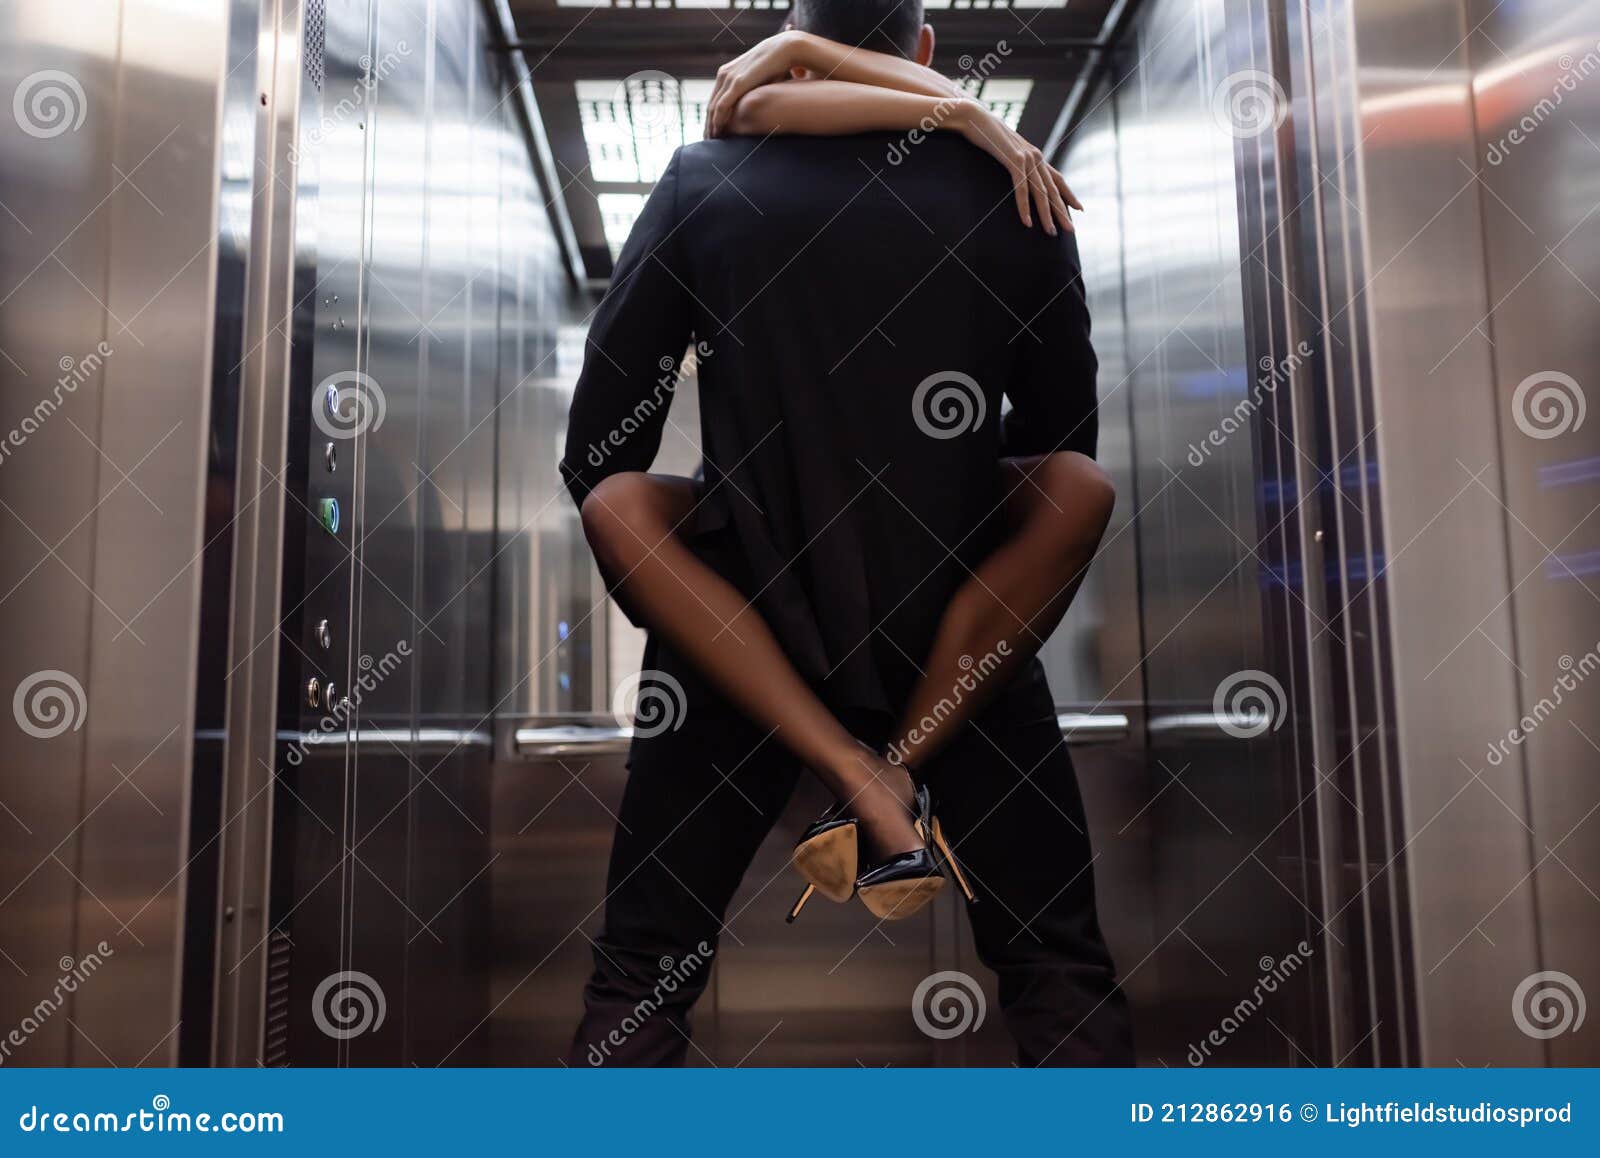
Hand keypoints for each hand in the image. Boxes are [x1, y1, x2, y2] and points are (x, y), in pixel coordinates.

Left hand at [706, 31, 805, 138]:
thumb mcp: (759, 80)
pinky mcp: (737, 83)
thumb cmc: (776, 65)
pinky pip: (722, 105)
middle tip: (708, 141)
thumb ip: (752, 91)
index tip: (712, 132)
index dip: (712, 117)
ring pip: (713, 108)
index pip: (715, 99)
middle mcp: (724, 74)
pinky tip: (718, 132)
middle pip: (711, 105)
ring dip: (711, 126)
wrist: (783, 49)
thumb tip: (755, 105)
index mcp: (728, 73)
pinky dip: (718, 120)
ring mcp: (729, 78)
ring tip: (712, 140)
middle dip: (708, 124)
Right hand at [949, 99, 1081, 233]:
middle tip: (1070, 230)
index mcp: (1035, 156)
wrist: (974, 117)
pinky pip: (1022, 189)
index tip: (1079, 209)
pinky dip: (1025, 207)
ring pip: (1040, 193)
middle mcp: (1035, 157)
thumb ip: (1016, 161)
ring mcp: (1026, 158)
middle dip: (1062, 212)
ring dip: (1046, 215)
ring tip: (1051, 232)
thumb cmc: (986, 135)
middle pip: (1052, 190)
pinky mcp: (1014, 160)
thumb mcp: (1006, 150)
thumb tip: (1019, 172)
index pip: (1058, 179)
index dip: (1069, 195)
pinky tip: (1028, 222)